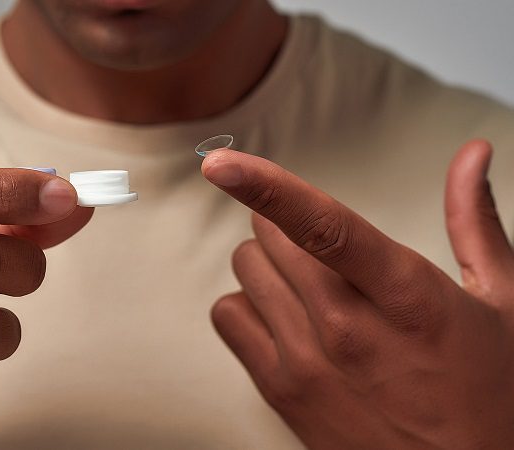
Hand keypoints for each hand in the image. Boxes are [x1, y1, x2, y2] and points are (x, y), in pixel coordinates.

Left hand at [202, 141, 513, 448]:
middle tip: (318, 246)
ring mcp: (308, 364)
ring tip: (308, 285)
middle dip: (287, 225)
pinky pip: (228, 317)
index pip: (324, 227)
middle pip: (271, 238)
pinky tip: (283, 317)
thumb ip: (473, 221)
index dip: (266, 187)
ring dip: (268, 263)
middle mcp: (348, 329)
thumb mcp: (503, 301)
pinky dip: (247, 305)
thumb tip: (470, 154)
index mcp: (407, 297)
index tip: (221, 164)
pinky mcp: (282, 392)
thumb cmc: (495, 393)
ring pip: (246, 270)